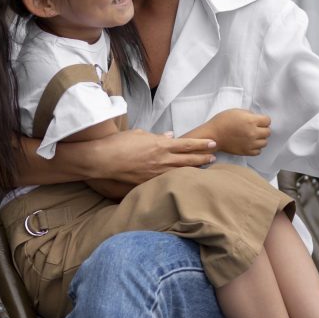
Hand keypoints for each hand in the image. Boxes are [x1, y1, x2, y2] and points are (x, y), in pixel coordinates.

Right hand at [92, 129, 216, 183]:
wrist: (104, 159)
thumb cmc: (119, 143)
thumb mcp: (140, 134)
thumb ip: (157, 136)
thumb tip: (170, 135)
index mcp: (160, 145)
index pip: (187, 144)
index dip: (201, 144)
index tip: (213, 143)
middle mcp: (162, 160)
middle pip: (188, 160)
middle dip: (203, 158)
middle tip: (214, 157)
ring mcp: (156, 173)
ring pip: (181, 172)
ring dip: (194, 170)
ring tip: (205, 169)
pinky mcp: (148, 183)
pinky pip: (167, 182)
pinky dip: (178, 180)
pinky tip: (184, 181)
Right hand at [205, 108, 271, 155]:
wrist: (213, 135)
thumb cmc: (222, 121)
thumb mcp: (237, 111)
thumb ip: (250, 114)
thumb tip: (257, 119)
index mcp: (251, 121)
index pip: (268, 121)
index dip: (263, 120)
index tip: (259, 120)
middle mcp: (253, 133)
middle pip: (268, 132)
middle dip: (263, 129)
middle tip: (255, 128)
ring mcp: (250, 143)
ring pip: (265, 142)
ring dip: (260, 139)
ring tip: (252, 136)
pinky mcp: (246, 152)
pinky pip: (258, 151)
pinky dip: (256, 147)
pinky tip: (250, 143)